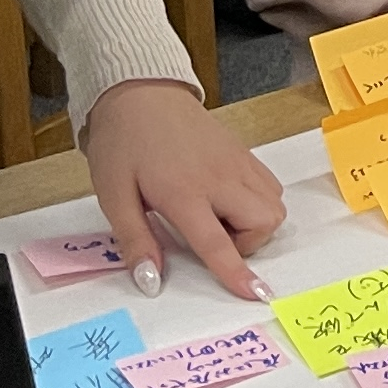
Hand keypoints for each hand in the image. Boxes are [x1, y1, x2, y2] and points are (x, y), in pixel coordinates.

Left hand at [82, 78, 284, 299]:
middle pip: (264, 221)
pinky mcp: (243, 151)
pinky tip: (224, 198)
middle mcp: (220, 178)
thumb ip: (135, 241)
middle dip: (248, 242)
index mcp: (184, 192)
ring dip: (253, 222)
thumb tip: (151, 281)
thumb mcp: (114, 196)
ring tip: (217, 217)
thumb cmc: (123, 144)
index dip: (237, 273)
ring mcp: (237, 162)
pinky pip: (268, 184)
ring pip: (273, 203)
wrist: (140, 93)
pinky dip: (256, 201)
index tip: (258, 294)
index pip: (218, 243)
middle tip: (211, 237)